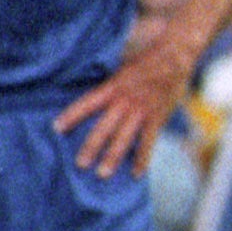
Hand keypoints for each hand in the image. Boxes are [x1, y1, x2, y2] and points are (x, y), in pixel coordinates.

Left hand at [57, 32, 195, 176]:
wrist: (175, 55)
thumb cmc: (145, 58)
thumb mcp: (121, 64)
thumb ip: (108, 80)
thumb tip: (89, 87)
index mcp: (113, 87)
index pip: (87, 103)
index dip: (71, 116)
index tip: (56, 128)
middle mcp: (125, 101)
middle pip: (104, 127)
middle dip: (91, 147)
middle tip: (80, 164)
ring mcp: (142, 111)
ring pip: (124, 138)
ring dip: (113, 157)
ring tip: (102, 174)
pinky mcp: (157, 118)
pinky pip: (148, 142)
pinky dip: (142, 158)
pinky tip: (135, 173)